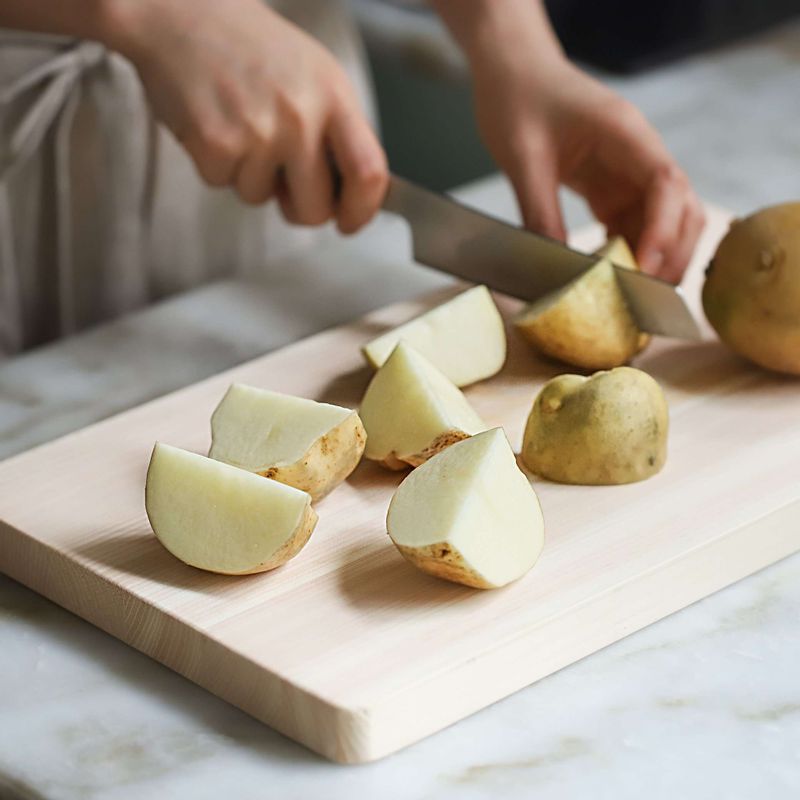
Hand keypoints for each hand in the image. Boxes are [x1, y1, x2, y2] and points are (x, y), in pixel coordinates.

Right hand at [107, 0, 387, 232]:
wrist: (180, 14)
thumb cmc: (252, 49)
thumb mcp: (315, 76)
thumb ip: (337, 132)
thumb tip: (351, 193)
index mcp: (334, 96)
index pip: (368, 172)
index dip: (361, 210)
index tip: (348, 222)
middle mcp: (300, 115)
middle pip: (316, 208)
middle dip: (299, 209)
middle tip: (284, 182)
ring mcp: (258, 131)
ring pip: (261, 198)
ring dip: (249, 175)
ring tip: (239, 124)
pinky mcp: (216, 143)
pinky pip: (222, 184)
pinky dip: (216, 164)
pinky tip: (214, 122)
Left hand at [472, 60, 703, 282]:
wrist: (513, 74)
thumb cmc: (518, 100)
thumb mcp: (522, 158)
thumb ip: (539, 212)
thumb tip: (553, 270)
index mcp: (624, 132)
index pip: (665, 182)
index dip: (663, 229)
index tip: (647, 266)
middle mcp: (637, 153)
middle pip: (681, 207)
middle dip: (671, 252)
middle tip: (646, 297)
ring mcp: (628, 173)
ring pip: (664, 221)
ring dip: (657, 258)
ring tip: (636, 297)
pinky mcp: (612, 189)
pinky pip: (634, 226)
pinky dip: (631, 254)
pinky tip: (615, 280)